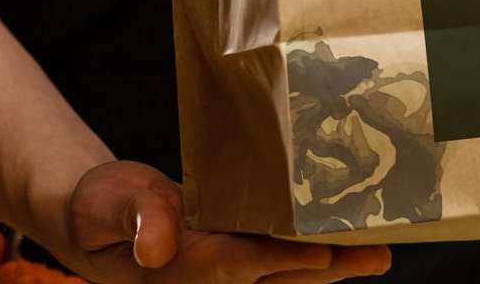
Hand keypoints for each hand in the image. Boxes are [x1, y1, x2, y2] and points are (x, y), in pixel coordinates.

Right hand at [56, 161, 390, 281]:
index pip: (237, 266)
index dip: (281, 259)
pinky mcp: (237, 259)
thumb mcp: (108, 203)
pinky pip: (281, 259)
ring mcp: (226, 272)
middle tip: (378, 254)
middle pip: (278, 277)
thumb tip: (158, 248)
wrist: (99, 220)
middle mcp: (210, 279)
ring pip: (287, 272)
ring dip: (334, 263)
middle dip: (329, 267)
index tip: (323, 251)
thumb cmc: (102, 208)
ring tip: (380, 250)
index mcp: (180, 269)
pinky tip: (347, 237)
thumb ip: (137, 216)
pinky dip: (315, 249)